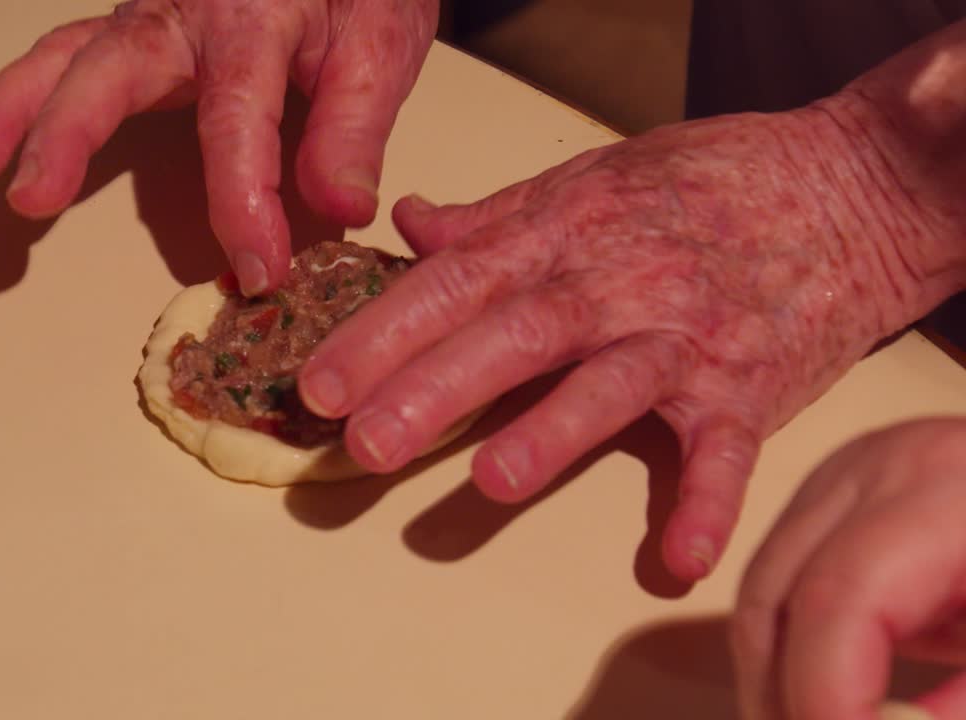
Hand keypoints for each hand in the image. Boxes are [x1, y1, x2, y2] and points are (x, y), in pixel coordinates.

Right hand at [0, 0, 437, 295]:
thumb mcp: (378, 45)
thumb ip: (354, 127)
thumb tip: (339, 209)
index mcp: (253, 17)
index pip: (237, 119)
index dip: (243, 199)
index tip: (258, 269)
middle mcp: (183, 12)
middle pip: (109, 68)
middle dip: (65, 135)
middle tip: (30, 200)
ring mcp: (147, 17)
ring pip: (63, 57)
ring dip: (12, 112)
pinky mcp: (132, 32)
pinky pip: (65, 59)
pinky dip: (21, 100)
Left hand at [297, 91, 965, 581]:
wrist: (847, 190)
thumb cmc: (705, 183)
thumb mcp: (593, 174)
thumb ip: (498, 214)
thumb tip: (411, 224)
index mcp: (566, 230)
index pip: (458, 280)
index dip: (385, 331)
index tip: (319, 383)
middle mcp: (619, 282)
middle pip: (518, 331)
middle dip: (437, 385)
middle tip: (365, 442)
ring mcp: (687, 338)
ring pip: (612, 382)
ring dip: (554, 432)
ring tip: (490, 481)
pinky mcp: (751, 389)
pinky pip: (729, 451)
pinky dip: (707, 502)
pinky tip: (678, 557)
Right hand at [731, 418, 965, 719]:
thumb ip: (962, 704)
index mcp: (949, 493)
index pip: (838, 599)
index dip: (824, 695)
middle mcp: (877, 467)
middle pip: (779, 598)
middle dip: (784, 698)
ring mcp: (845, 471)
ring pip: (764, 592)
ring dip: (775, 679)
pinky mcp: (835, 489)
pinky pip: (783, 578)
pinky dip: (791, 645)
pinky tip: (822, 697)